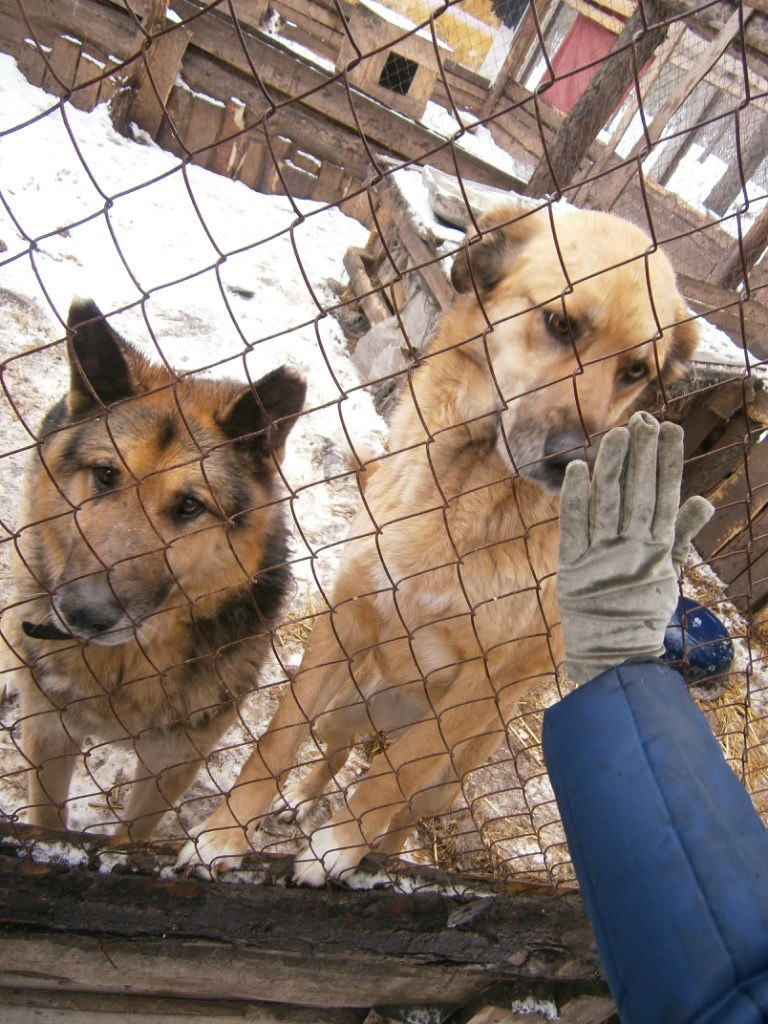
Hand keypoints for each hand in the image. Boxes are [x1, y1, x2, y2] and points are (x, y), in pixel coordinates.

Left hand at [557, 411, 713, 684]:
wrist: (614, 656)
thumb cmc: (642, 612)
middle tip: (645, 418)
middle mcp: (633, 550)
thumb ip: (684, 536)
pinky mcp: (573, 568)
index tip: (670, 429)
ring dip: (613, 466)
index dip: (667, 462)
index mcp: (659, 550)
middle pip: (638, 493)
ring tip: (617, 432)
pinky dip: (575, 498)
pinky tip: (578, 469)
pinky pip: (574, 526)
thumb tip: (704, 500)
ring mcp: (602, 558)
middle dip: (642, 455)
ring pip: (609, 503)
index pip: (665, 497)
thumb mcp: (668, 574)